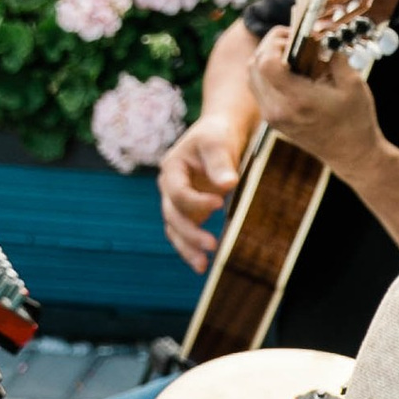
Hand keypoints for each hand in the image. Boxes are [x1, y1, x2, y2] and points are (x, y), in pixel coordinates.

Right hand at [158, 110, 241, 273]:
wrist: (223, 133)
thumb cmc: (219, 133)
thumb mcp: (219, 141)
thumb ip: (221, 162)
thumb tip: (228, 184)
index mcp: (172, 169)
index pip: (178, 192)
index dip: (196, 201)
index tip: (219, 204)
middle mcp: (170, 188)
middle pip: (172, 216)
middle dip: (190, 233)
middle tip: (213, 245)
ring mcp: (179, 202)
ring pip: (175, 230)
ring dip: (187, 249)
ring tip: (204, 265)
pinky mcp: (191, 212)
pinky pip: (185, 235)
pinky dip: (192, 249)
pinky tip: (205, 263)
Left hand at [248, 28, 385, 177]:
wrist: (352, 155)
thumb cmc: (356, 121)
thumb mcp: (353, 83)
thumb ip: (334, 55)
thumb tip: (320, 35)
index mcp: (297, 100)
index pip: (267, 62)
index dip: (275, 41)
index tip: (293, 36)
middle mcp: (278, 110)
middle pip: (254, 65)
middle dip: (270, 45)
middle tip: (292, 39)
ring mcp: (272, 117)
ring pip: (251, 76)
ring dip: (265, 57)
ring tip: (290, 52)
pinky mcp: (272, 120)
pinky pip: (258, 88)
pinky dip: (266, 72)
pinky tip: (288, 68)